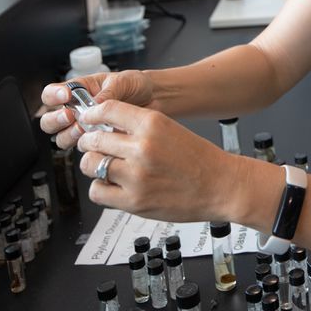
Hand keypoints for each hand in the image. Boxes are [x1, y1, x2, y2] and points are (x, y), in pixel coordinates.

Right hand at [39, 70, 153, 148]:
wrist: (156, 100)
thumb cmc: (136, 85)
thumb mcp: (122, 82)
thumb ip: (107, 93)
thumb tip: (95, 104)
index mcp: (78, 91)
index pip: (51, 94)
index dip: (53, 96)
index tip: (65, 96)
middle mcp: (77, 111)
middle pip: (49, 121)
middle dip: (55, 120)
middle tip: (70, 116)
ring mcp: (86, 128)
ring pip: (62, 138)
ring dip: (69, 135)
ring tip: (84, 130)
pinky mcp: (97, 142)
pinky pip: (84, 149)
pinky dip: (87, 148)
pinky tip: (98, 141)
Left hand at [74, 99, 237, 221]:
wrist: (222, 186)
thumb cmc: (200, 160)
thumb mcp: (169, 129)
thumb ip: (137, 127)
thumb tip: (104, 128)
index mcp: (152, 124)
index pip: (106, 109)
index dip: (92, 114)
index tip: (88, 120)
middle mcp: (142, 148)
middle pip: (94, 139)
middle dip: (90, 142)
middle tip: (94, 146)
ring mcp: (136, 176)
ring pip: (91, 165)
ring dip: (93, 165)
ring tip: (105, 168)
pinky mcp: (134, 201)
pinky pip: (97, 192)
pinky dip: (100, 188)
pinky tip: (112, 186)